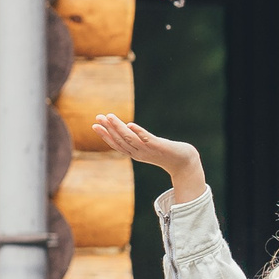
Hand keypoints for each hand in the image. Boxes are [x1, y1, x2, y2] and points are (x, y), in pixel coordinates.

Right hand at [93, 114, 207, 205]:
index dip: (105, 135)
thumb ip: (138, 140)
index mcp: (135, 153)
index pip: (116, 144)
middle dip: (108, 129)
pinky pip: (147, 139)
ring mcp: (148, 150)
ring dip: (119, 127)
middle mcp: (139, 153)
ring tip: (110, 117)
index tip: (94, 125)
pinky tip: (131, 124)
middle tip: (97, 117)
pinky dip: (138, 132)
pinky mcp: (159, 146)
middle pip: (120, 140)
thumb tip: (127, 128)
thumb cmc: (165, 152)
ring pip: (130, 138)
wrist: (184, 162)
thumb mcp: (148, 146)